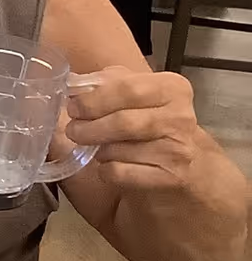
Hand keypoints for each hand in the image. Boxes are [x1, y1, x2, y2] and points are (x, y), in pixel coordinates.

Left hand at [64, 69, 212, 192]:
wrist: (187, 162)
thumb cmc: (151, 122)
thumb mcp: (136, 93)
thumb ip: (107, 83)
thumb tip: (74, 85)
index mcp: (172, 88)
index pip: (126, 88)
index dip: (92, 99)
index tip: (73, 107)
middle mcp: (180, 117)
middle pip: (122, 121)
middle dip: (89, 127)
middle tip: (73, 130)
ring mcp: (178, 149)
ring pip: (118, 149)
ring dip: (99, 150)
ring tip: (98, 146)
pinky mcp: (171, 177)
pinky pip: (120, 173)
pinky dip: (106, 170)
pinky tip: (112, 165)